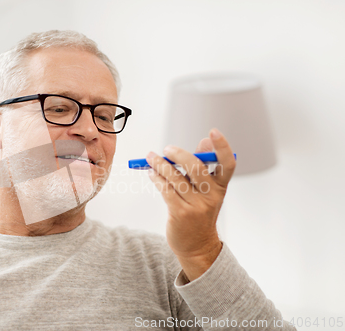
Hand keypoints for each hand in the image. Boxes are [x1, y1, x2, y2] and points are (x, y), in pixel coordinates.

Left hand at [146, 128, 235, 280]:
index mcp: (220, 187)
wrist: (197, 246)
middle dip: (178, 154)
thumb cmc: (199, 213)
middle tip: (166, 149)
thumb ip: (205, 167)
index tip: (213, 132)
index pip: (227, 164)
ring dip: (160, 165)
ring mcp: (196, 205)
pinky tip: (152, 174)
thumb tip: (204, 142)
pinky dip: (157, 179)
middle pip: (196, 167)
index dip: (222, 147)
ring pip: (176, 178)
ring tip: (151, 158)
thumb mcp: (208, 192)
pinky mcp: (180, 213)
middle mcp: (211, 195)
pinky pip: (166, 190)